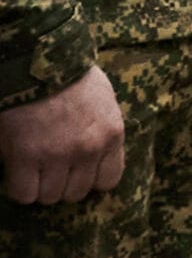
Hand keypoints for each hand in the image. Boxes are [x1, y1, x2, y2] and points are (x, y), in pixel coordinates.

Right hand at [0, 65, 121, 203]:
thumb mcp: (102, 100)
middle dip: (61, 184)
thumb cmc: (68, 75)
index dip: (88, 179)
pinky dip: (18, 187)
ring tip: (30, 168)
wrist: (38, 61)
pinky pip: (24, 193)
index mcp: (111, 134)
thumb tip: (94, 155)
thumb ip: (101, 130)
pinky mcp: (26, 156)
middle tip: (47, 169)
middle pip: (76, 193)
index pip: (108, 181)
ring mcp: (58, 155)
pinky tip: (15, 171)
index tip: (75, 171)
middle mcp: (89, 149)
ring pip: (50, 196)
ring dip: (38, 186)